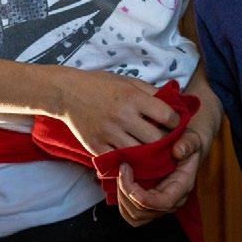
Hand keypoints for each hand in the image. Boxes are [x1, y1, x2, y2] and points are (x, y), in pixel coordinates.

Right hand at [58, 68, 179, 155]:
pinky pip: (119, 160)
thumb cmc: (100, 85)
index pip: (167, 116)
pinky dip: (128, 160)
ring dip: (148, 154)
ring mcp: (108, 133)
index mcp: (132, 97)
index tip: (173, 124)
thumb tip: (174, 104)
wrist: (67, 92)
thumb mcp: (127, 81)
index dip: (175, 122)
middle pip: (156, 139)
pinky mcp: (96, 147)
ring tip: (151, 151)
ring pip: (140, 154)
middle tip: (166, 141)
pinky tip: (131, 156)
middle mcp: (122, 116)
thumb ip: (151, 92)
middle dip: (165, 141)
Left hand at [116, 129, 201, 227]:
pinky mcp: (151, 203)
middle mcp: (173, 200)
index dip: (142, 197)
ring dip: (122, 198)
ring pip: (135, 216)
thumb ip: (188, 143)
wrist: (190, 148)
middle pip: (144, 212)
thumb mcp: (192, 138)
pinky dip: (123, 201)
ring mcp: (161, 204)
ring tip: (120, 174)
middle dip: (126, 191)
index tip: (127, 174)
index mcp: (182, 186)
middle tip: (122, 167)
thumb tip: (177, 152)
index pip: (163, 203)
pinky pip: (132, 213)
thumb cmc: (189, 142)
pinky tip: (122, 181)